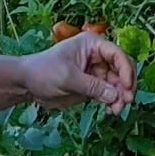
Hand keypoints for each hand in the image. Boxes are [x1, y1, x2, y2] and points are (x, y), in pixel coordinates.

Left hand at [21, 31, 137, 114]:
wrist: (26, 84)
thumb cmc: (43, 72)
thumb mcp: (68, 78)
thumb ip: (92, 86)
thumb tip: (115, 95)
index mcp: (92, 45)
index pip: (117, 55)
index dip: (126, 70)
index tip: (127, 87)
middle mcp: (98, 56)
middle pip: (122, 69)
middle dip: (126, 85)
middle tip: (126, 102)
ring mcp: (96, 71)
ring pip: (118, 83)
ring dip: (120, 96)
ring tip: (116, 110)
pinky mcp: (93, 86)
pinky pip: (109, 93)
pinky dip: (113, 102)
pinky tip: (111, 110)